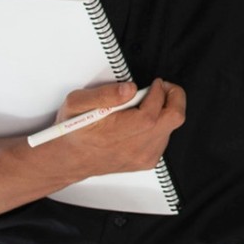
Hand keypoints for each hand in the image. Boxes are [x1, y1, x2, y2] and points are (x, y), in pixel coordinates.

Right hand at [50, 79, 185, 177]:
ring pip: (171, 128)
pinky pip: (165, 137)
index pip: (153, 112)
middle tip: (161, 88)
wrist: (70, 159)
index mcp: (118, 133)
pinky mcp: (147, 161)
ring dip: (164, 110)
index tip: (155, 83)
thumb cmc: (74, 131)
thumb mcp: (77, 103)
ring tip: (145, 104)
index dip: (159, 92)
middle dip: (173, 97)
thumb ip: (104, 93)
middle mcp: (135, 148)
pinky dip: (160, 124)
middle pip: (173, 119)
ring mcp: (143, 157)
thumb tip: (129, 88)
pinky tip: (142, 120)